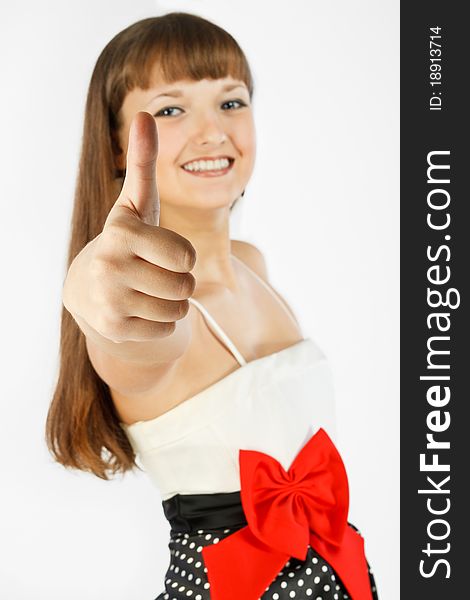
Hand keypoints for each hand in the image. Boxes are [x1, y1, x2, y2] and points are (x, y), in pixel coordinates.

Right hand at [63, 111, 196, 342]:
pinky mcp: (114, 329)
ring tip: (146, 291)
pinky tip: (138, 311)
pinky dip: (160, 323)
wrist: (90, 289)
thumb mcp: (137, 204)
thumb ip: (143, 163)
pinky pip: (167, 329)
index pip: (186, 256)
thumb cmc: (127, 242)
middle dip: (180, 281)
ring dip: (171, 303)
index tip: (161, 251)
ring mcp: (110, 300)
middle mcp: (110, 265)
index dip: (183, 256)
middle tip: (155, 274)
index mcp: (121, 232)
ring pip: (178, 309)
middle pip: (185, 285)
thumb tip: (146, 112)